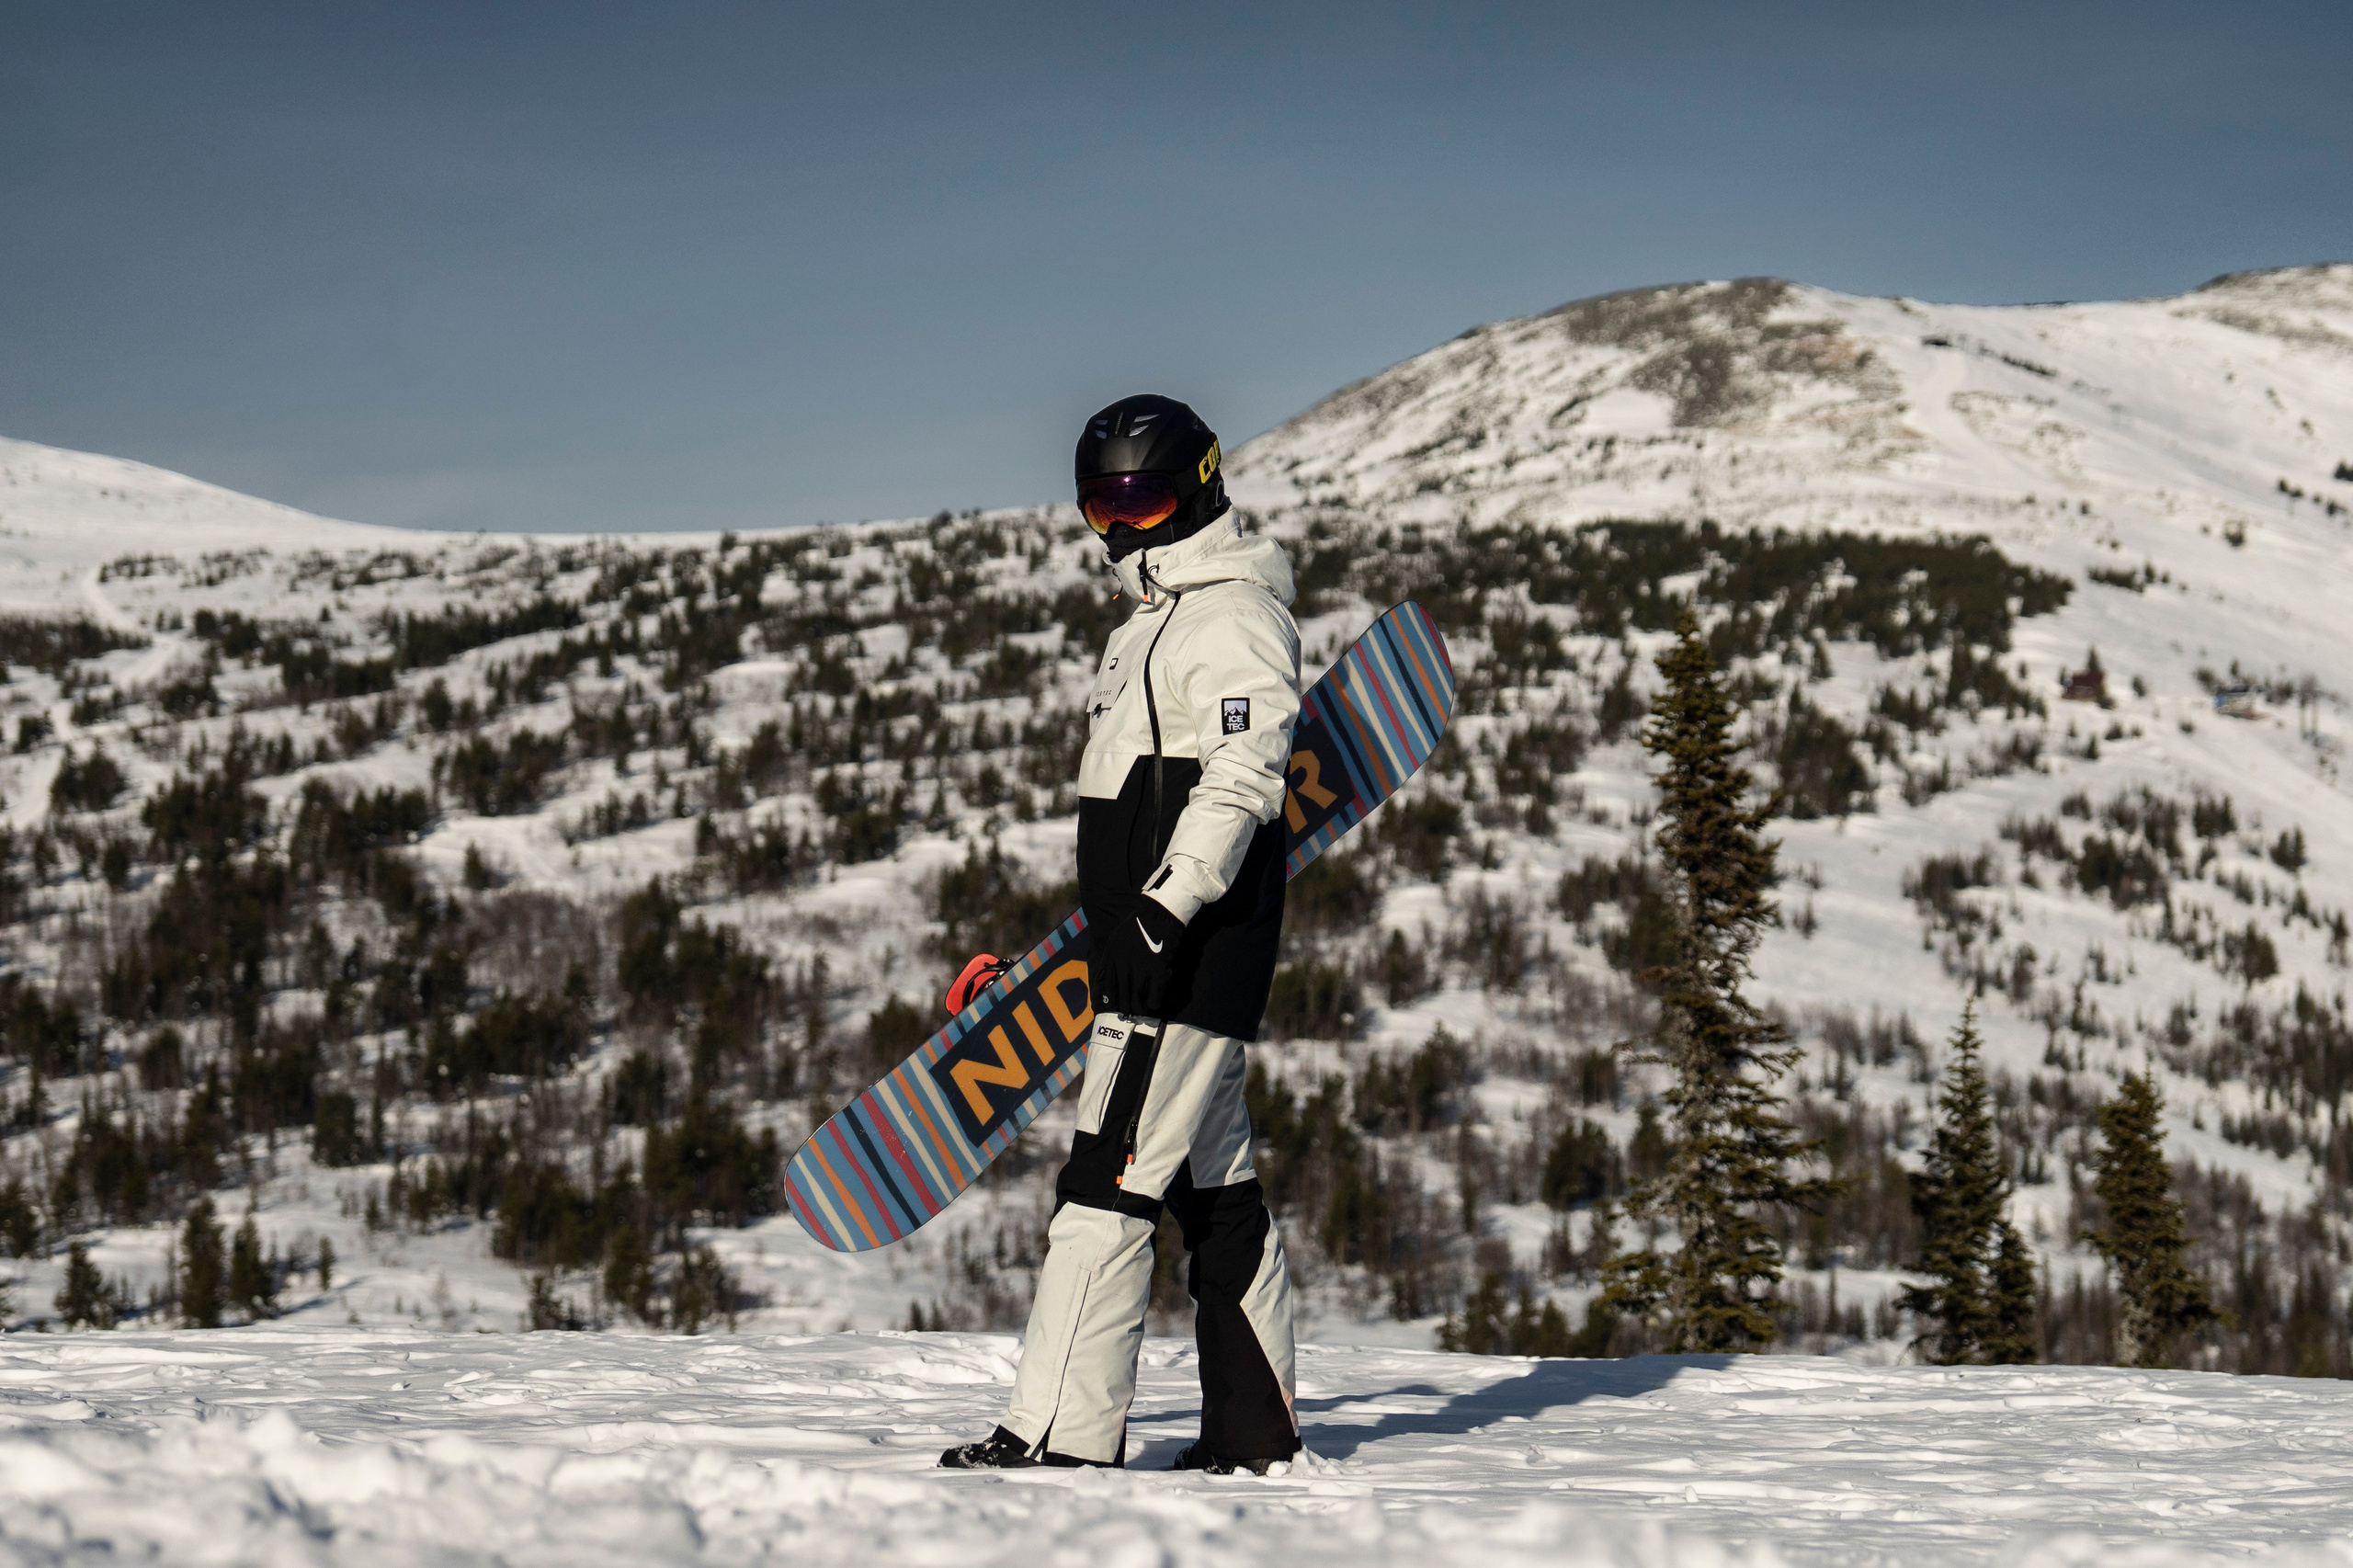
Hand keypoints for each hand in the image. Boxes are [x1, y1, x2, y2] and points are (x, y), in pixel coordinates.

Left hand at [1089, 896, 1185, 1018]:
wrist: (1159, 914)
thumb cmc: (1137, 925)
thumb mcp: (1115, 940)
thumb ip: (1107, 960)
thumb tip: (1098, 978)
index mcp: (1112, 958)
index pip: (1108, 985)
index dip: (1111, 999)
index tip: (1114, 1006)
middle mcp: (1124, 966)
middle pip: (1123, 995)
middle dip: (1126, 1007)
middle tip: (1129, 1014)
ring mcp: (1141, 969)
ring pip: (1138, 998)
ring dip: (1140, 1008)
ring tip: (1142, 1013)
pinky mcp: (1157, 970)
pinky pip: (1155, 994)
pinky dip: (1155, 1002)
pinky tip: (1155, 1004)